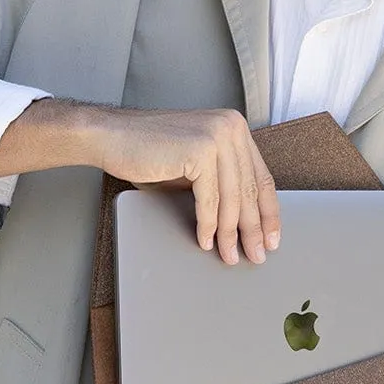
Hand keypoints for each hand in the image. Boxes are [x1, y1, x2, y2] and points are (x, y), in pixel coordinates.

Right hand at [77, 105, 282, 264]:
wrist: (111, 136)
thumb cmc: (149, 153)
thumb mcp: (196, 166)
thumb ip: (222, 183)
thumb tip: (246, 222)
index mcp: (235, 127)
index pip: (260, 177)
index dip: (268, 212)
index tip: (272, 238)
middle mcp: (231, 127)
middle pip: (249, 190)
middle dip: (253, 229)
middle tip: (256, 255)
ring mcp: (216, 136)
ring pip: (232, 198)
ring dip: (230, 234)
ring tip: (229, 255)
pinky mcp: (199, 150)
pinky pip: (209, 200)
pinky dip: (208, 225)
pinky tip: (205, 241)